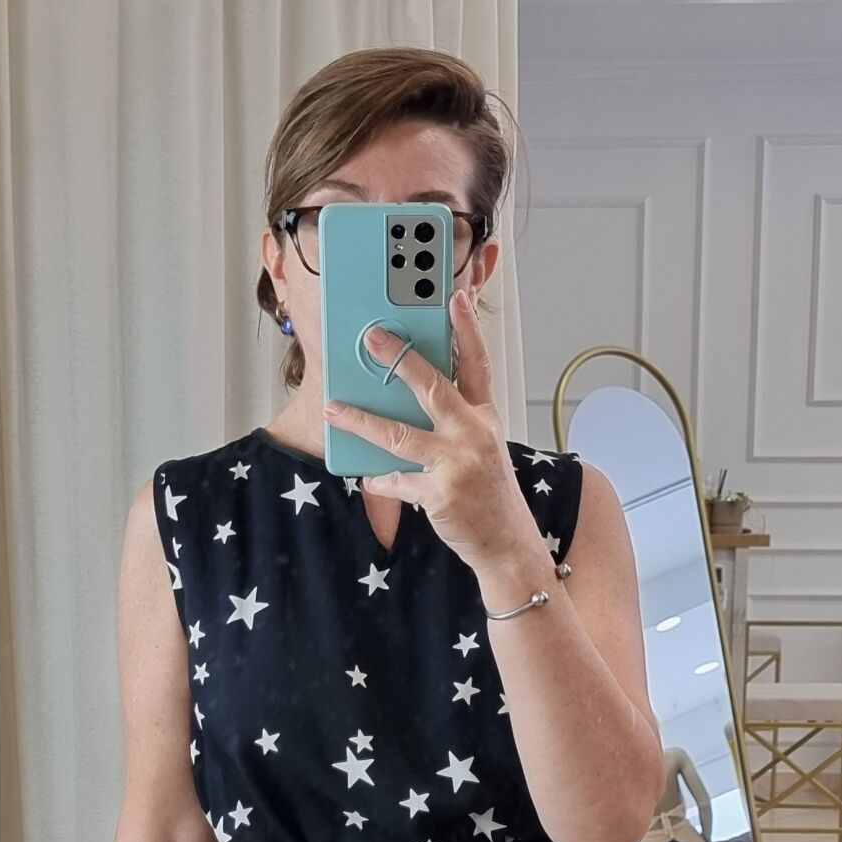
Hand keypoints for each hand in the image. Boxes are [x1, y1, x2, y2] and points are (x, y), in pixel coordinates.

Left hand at [321, 289, 544, 574]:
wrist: (507, 544)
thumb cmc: (490, 494)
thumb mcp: (482, 448)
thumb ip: (453, 420)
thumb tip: (408, 397)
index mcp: (484, 418)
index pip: (476, 364)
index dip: (467, 328)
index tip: (454, 297)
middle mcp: (473, 435)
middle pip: (432, 387)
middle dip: (399, 359)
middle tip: (372, 337)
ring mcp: (456, 464)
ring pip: (399, 435)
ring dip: (361, 420)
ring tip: (333, 408)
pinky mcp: (440, 494)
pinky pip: (396, 481)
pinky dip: (378, 480)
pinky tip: (366, 476)